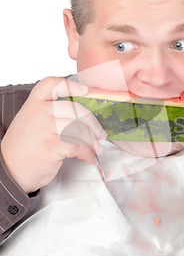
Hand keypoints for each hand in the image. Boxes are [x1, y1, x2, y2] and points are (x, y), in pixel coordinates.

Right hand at [1, 77, 106, 193]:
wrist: (10, 171)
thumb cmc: (24, 149)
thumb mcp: (31, 123)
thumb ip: (50, 114)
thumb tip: (83, 116)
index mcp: (33, 104)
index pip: (51, 84)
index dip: (71, 85)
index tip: (87, 91)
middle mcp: (38, 113)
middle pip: (75, 109)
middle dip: (93, 123)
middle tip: (100, 133)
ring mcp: (44, 129)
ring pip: (79, 128)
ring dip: (92, 141)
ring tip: (96, 148)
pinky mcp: (52, 146)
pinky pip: (78, 146)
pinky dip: (88, 153)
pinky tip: (89, 157)